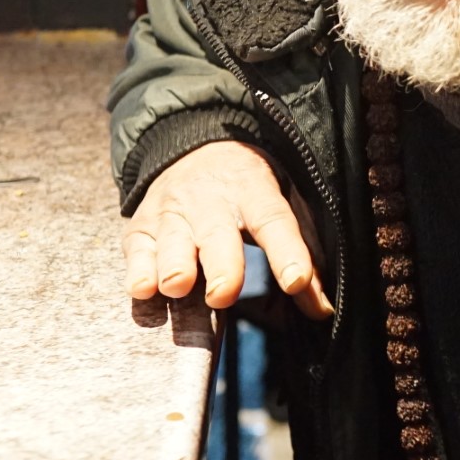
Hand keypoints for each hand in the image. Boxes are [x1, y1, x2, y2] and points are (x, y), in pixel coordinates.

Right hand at [122, 140, 331, 317]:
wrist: (197, 148)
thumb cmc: (247, 192)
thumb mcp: (279, 207)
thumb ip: (299, 257)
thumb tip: (321, 310)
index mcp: (254, 190)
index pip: (274, 220)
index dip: (287, 251)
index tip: (297, 281)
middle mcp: (210, 200)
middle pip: (218, 234)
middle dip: (222, 265)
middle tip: (225, 294)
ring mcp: (172, 211)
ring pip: (172, 241)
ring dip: (174, 266)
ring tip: (178, 287)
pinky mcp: (141, 227)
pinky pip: (137, 250)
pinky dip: (138, 270)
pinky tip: (143, 289)